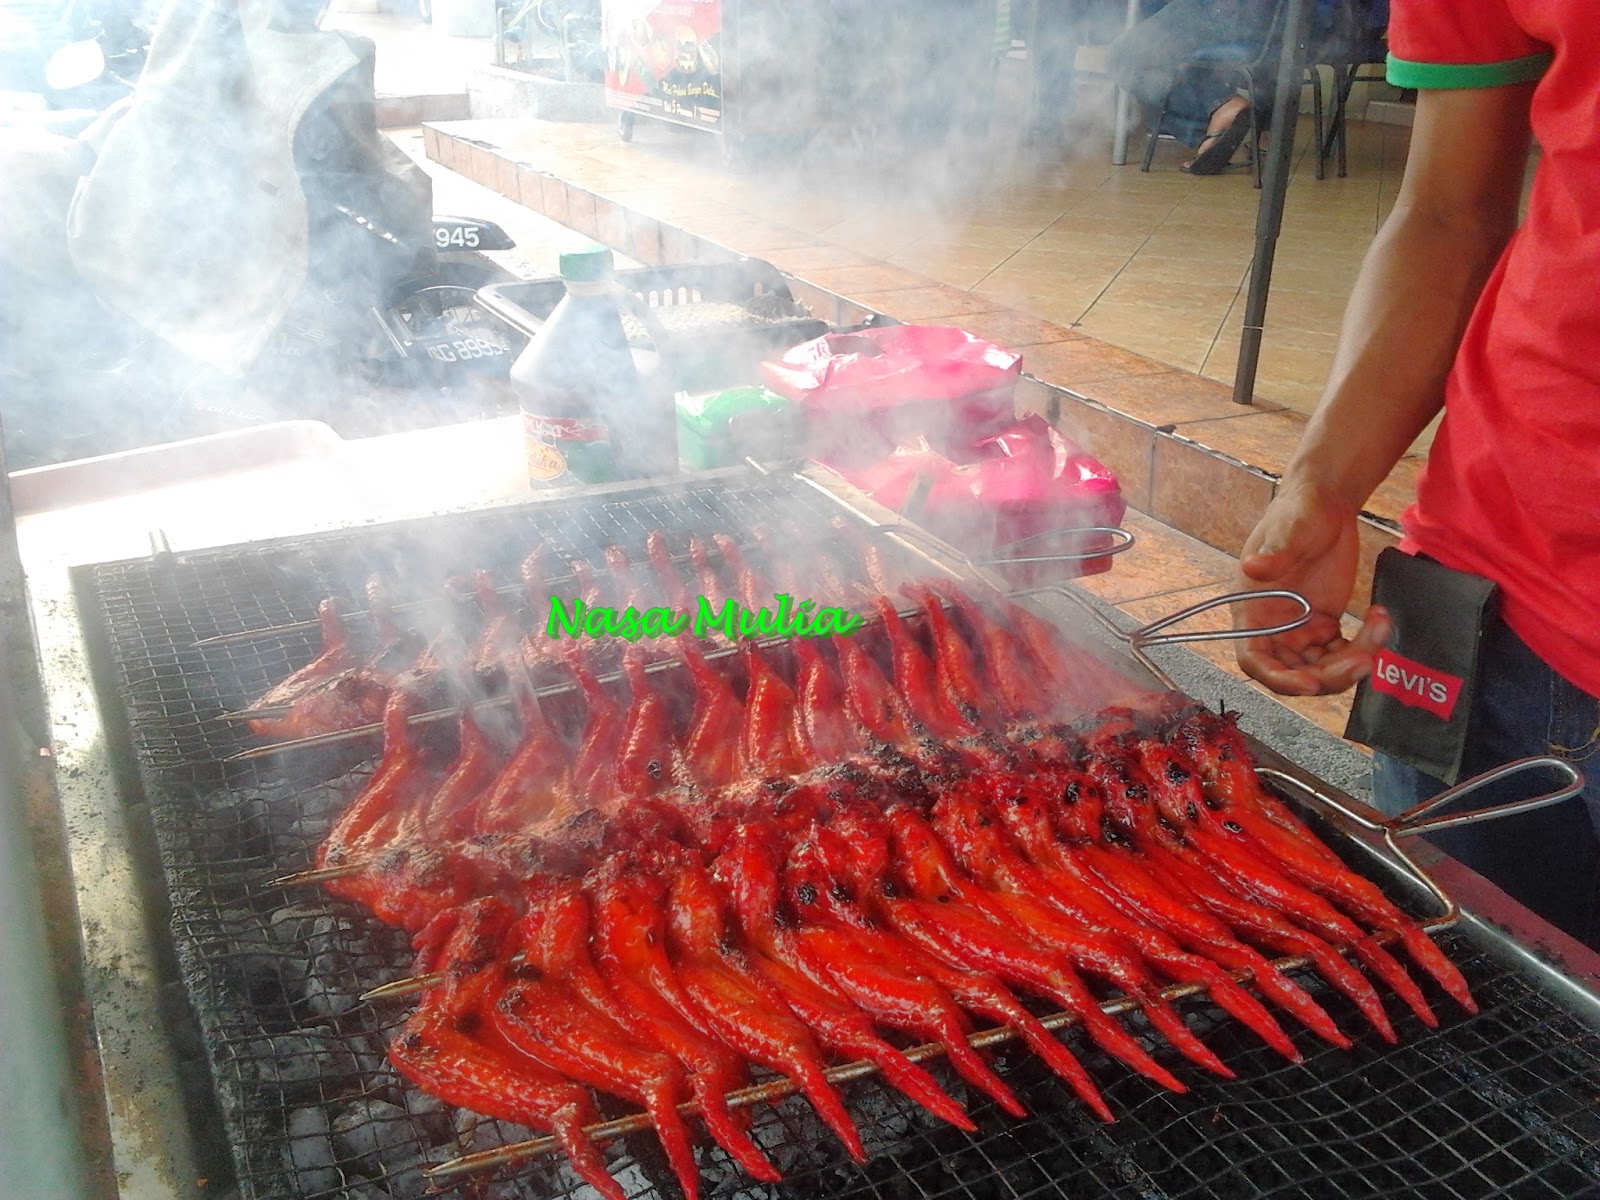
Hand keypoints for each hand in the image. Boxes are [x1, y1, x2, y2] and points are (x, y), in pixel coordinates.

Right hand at [1232, 483, 1391, 696]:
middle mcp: (1272, 628)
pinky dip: (1365, 645)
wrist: (1325, 504)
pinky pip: (1343, 652)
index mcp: (1250, 611)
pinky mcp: (1325, 625)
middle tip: (1363, 660)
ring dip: (1353, 661)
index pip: (1254, 660)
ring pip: (1323, 668)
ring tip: (1379, 627)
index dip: (1278, 678)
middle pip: (1294, 673)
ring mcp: (1300, 629)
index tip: (1310, 684)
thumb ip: (1273, 552)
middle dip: (1329, 675)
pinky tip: (1380, 619)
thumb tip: (1252, 567)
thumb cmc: (1297, 513)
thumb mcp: (1288, 530)